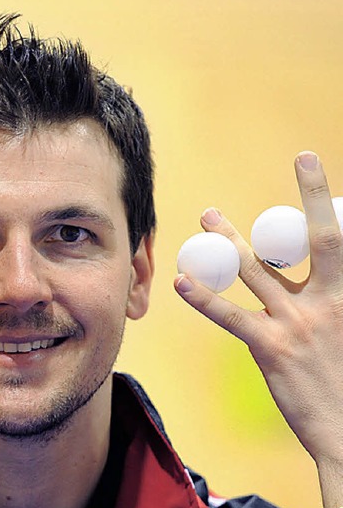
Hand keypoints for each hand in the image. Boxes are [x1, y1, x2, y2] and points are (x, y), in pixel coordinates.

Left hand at [174, 152, 342, 507]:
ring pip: (259, 270)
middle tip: (303, 159)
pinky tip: (180, 282)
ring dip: (230, 240)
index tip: (322, 170)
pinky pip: (231, 315)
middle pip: (316, 238)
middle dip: (310, 196)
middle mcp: (332, 301)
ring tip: (208, 215)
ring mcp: (299, 322)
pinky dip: (204, 298)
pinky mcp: (270, 347)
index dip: (336, 205)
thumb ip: (337, 303)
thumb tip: (331, 280)